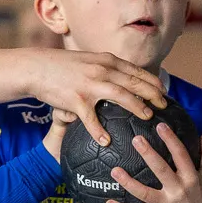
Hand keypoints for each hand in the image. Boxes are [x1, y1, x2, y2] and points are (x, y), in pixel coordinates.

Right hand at [29, 50, 165, 153]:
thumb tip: (124, 78)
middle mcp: (102, 70)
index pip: (136, 71)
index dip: (153, 82)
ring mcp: (89, 84)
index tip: (164, 92)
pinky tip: (106, 141)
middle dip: (153, 94)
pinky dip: (99, 130)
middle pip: (134, 83)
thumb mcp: (89, 61)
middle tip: (164, 106)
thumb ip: (107, 68)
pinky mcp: (76, 99)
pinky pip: (91, 118)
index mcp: (107, 61)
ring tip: (147, 117)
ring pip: (120, 96)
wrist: (36, 67)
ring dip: (137, 106)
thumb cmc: (62, 66)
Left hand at [105, 126, 201, 202]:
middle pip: (161, 170)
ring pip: (144, 193)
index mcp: (191, 179)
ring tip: (115, 170)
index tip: (160, 126)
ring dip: (128, 182)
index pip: (181, 156)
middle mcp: (178, 191)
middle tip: (136, 139)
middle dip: (148, 154)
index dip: (171, 140)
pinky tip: (109, 202)